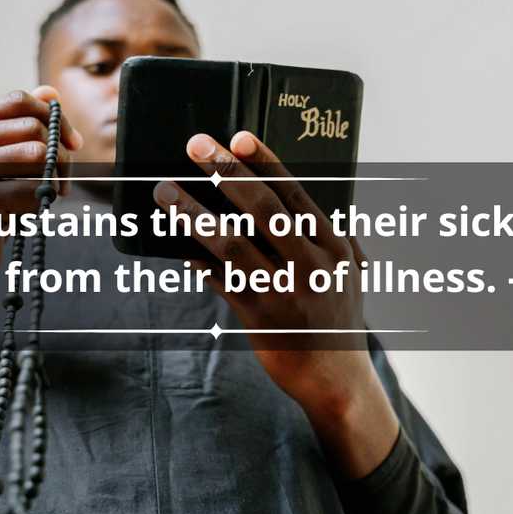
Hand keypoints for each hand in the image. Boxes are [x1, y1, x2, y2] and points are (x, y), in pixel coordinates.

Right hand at [0, 86, 83, 300]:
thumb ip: (18, 127)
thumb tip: (52, 94)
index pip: (17, 99)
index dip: (53, 117)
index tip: (71, 143)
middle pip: (32, 126)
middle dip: (60, 153)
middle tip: (62, 180)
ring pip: (38, 155)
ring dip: (55, 178)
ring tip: (46, 198)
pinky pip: (35, 190)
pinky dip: (42, 204)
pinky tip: (27, 216)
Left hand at [151, 131, 398, 477]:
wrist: (336, 377)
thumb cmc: (336, 317)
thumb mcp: (348, 271)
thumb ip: (330, 235)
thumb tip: (297, 198)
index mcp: (335, 245)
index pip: (296, 192)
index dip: (266, 162)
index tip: (239, 136)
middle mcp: (313, 264)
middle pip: (264, 208)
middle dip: (226, 171)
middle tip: (195, 145)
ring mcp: (285, 292)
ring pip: (231, 242)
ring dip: (194, 212)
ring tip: (164, 190)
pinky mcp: (259, 316)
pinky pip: (219, 279)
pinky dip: (195, 257)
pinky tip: (173, 241)